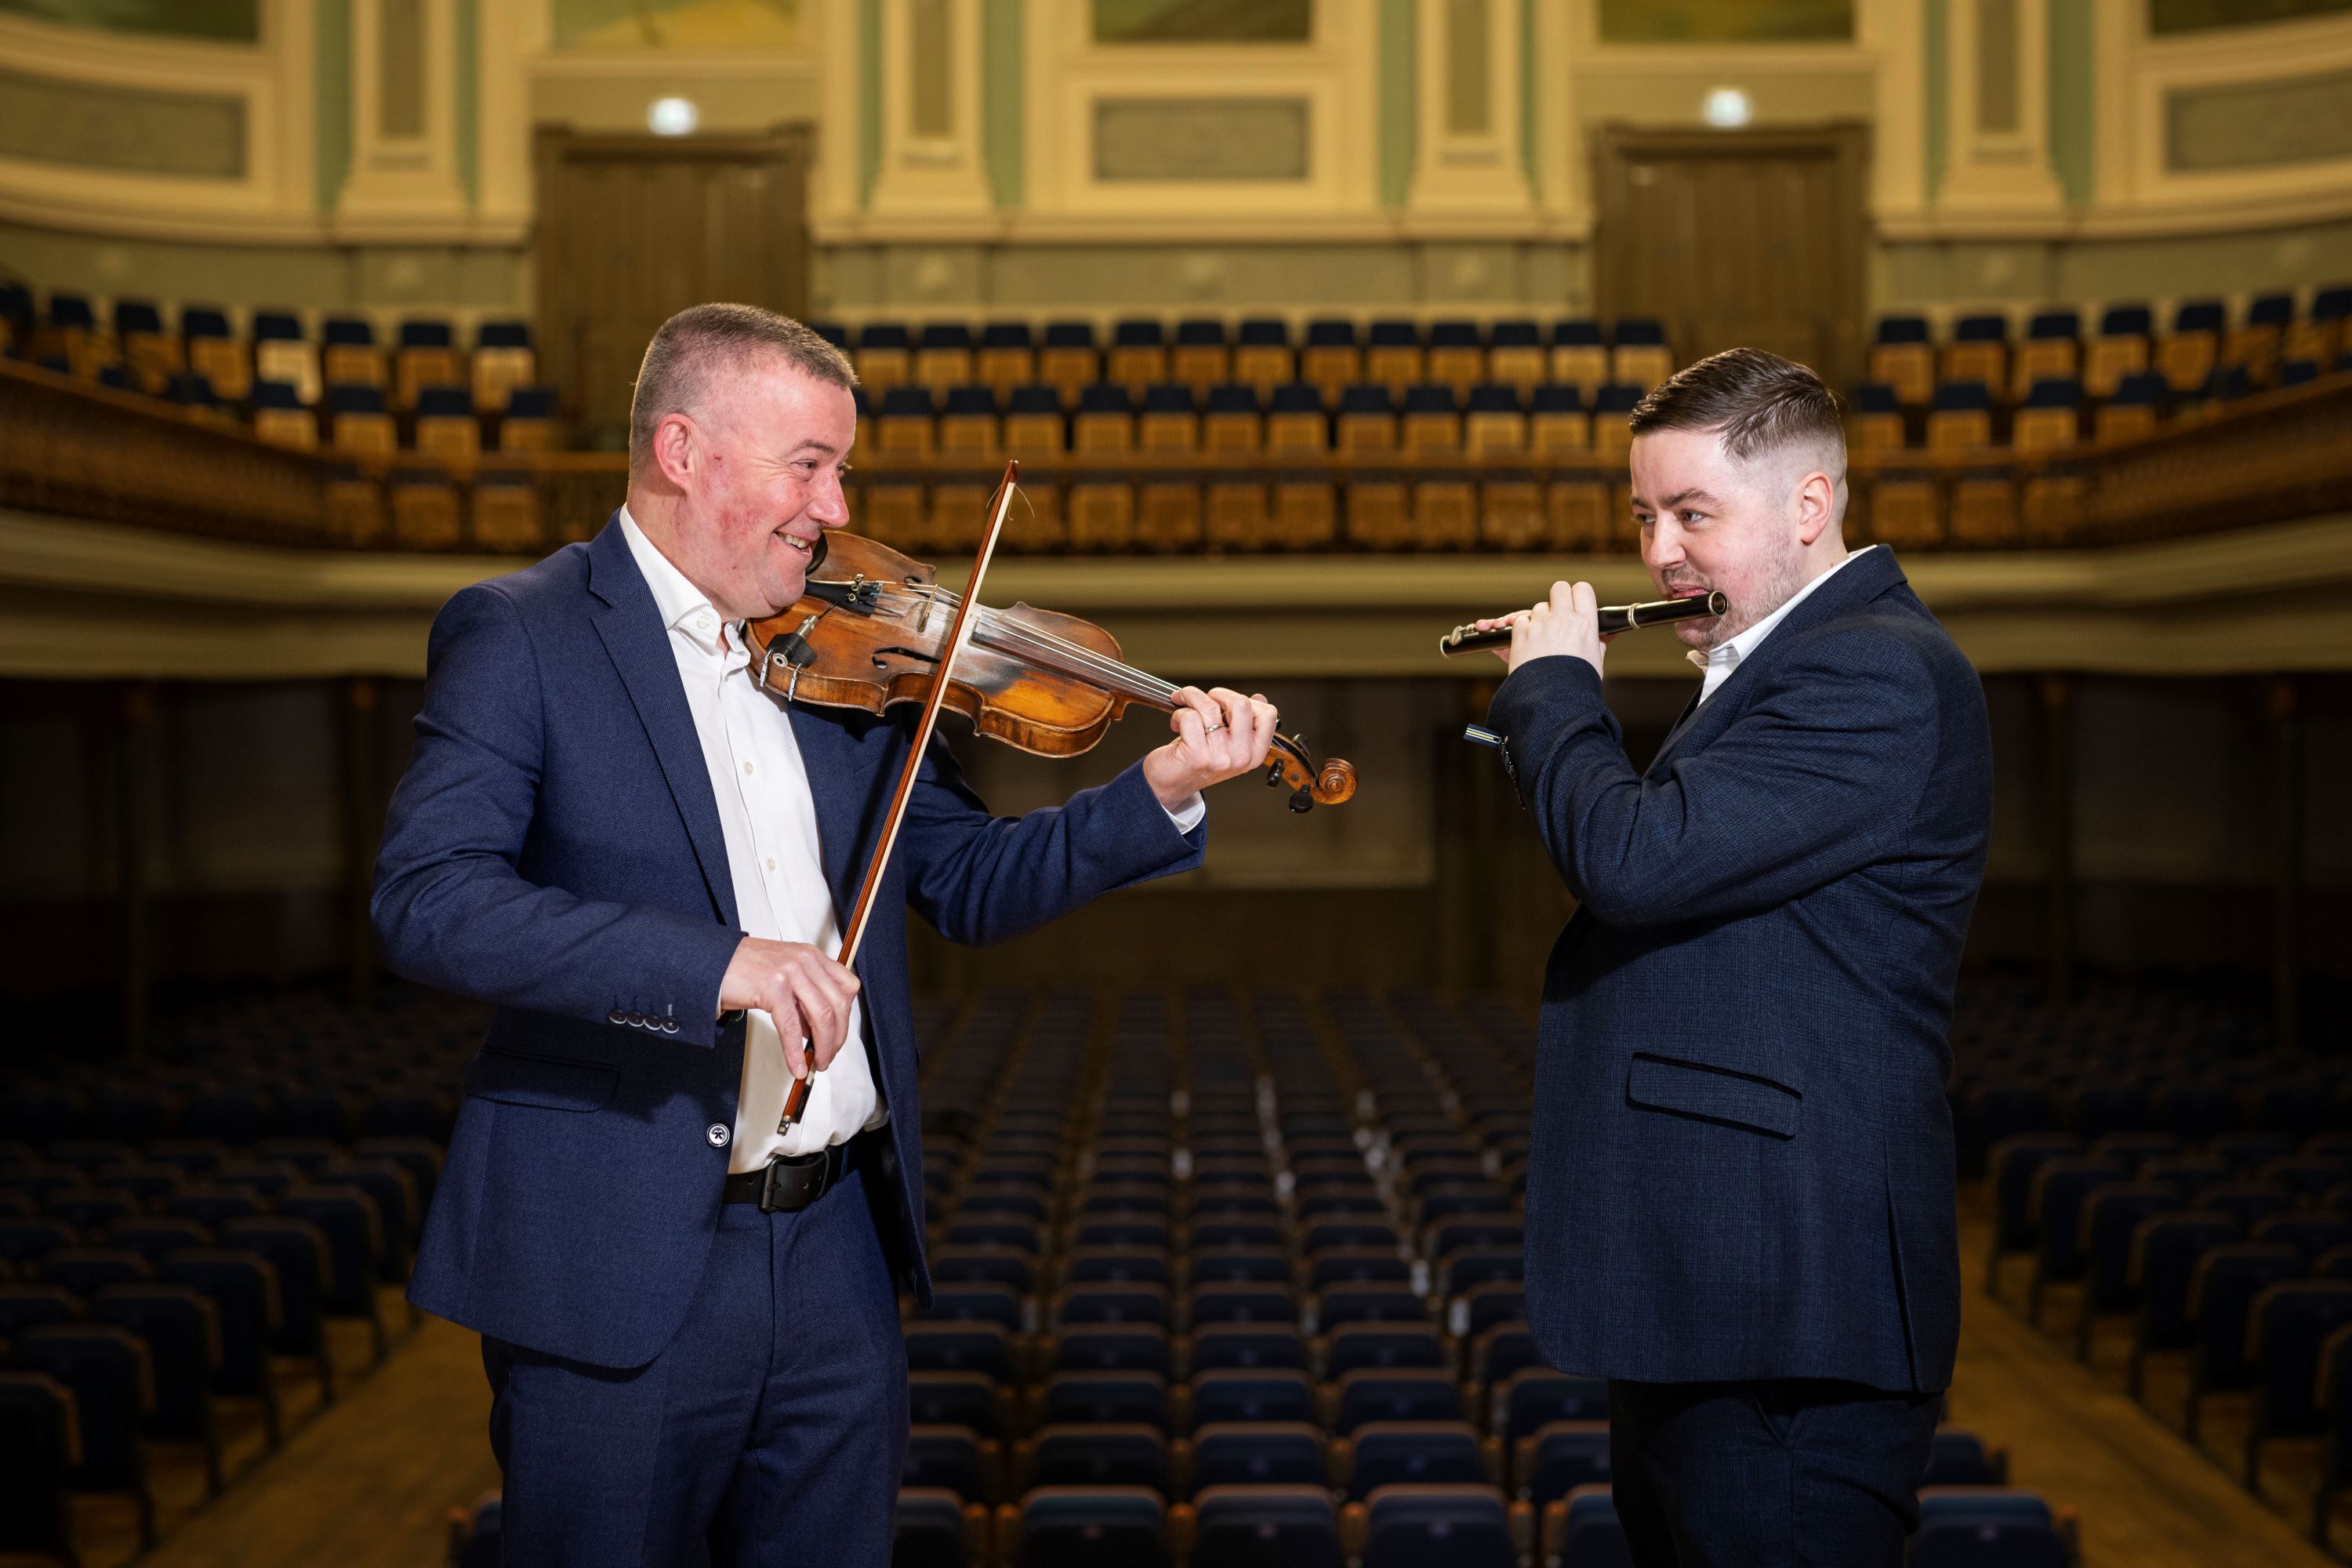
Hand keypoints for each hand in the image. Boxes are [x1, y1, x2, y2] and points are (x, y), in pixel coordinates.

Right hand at [717, 938, 860, 1079]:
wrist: (711, 962)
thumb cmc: (745, 970)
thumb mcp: (784, 975)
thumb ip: (804, 997)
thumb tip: (818, 1031)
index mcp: (812, 956)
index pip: (847, 987)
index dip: (846, 1016)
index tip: (838, 1035)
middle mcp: (805, 961)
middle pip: (838, 1004)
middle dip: (837, 1037)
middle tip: (828, 1056)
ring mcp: (790, 972)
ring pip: (822, 1016)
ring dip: (823, 1046)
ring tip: (817, 1063)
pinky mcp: (773, 988)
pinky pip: (791, 1027)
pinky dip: (795, 1051)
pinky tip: (796, 1064)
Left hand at [1141, 686, 1279, 813]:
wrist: (1171, 785)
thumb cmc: (1198, 761)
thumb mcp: (1229, 743)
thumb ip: (1245, 722)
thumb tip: (1259, 698)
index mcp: (1254, 753)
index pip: (1267, 714)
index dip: (1246, 700)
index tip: (1228, 703)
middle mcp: (1241, 756)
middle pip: (1241, 704)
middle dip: (1219, 694)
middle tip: (1205, 701)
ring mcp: (1220, 756)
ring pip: (1210, 706)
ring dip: (1192, 698)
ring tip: (1185, 705)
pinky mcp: (1197, 754)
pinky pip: (1190, 716)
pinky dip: (1179, 713)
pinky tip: (1176, 723)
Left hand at [1477, 581, 1605, 677]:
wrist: (1551, 701)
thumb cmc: (1576, 685)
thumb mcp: (1595, 662)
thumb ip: (1599, 643)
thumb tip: (1608, 634)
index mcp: (1585, 624)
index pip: (1583, 589)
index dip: (1578, 595)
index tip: (1575, 605)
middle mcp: (1563, 620)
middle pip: (1559, 588)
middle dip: (1558, 598)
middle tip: (1557, 615)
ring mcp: (1540, 625)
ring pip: (1539, 606)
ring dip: (1540, 618)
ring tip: (1543, 639)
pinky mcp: (1521, 634)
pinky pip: (1521, 620)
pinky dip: (1523, 629)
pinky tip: (1530, 644)